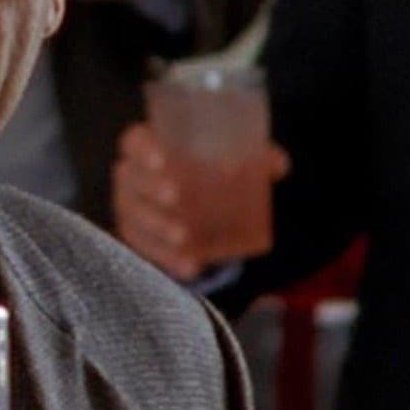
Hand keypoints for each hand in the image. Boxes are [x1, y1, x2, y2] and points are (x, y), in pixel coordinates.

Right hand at [112, 122, 288, 280]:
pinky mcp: (137, 238)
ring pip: (134, 217)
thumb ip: (254, 158)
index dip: (142, 151)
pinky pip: (146, 250)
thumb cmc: (206, 168)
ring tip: (182, 236)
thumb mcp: (229, 158)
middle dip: (150, 188)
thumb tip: (279, 165)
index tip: (162, 160)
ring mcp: (130, 208)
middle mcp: (131, 175)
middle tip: (175, 196)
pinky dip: (167, 259)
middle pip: (130, 179)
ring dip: (157, 227)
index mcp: (147, 147)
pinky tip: (189, 266)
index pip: (133, 143)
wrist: (191, 200)